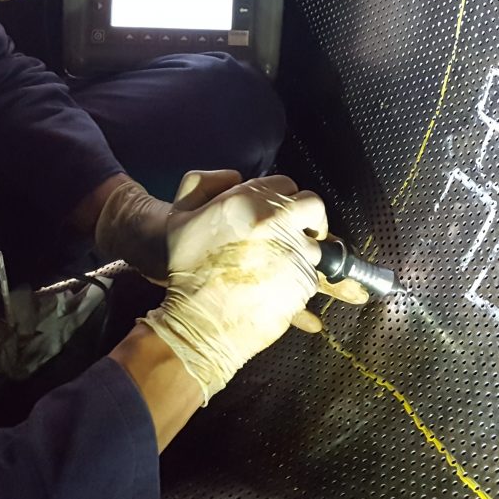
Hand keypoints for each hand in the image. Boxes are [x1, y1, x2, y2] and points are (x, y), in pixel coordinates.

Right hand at [165, 171, 368, 328]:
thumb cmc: (187, 269)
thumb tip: (235, 179)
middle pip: (313, 207)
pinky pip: (313, 274)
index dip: (284, 198)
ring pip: (316, 243)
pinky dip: (300, 278)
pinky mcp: (302, 282)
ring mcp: (293, 253)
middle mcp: (276, 223)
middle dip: (308, 218)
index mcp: (248, 201)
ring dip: (303, 250)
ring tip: (281, 265)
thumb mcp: (181, 214)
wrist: (198, 319)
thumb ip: (206, 184)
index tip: (280, 211)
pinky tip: (278, 285)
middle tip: (297, 231)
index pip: (287, 185)